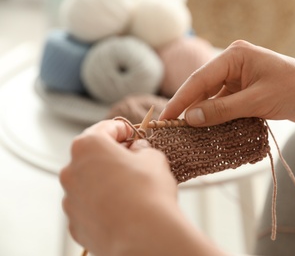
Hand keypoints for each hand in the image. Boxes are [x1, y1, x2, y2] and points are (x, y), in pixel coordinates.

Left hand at [60, 120, 224, 255]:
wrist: (144, 236)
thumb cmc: (148, 192)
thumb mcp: (153, 158)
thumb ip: (141, 149)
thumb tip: (137, 150)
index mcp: (88, 146)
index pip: (105, 128)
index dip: (124, 130)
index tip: (134, 135)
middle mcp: (71, 170)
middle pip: (92, 156)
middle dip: (112, 156)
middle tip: (134, 161)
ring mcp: (70, 199)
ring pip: (88, 183)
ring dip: (105, 181)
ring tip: (130, 190)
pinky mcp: (74, 223)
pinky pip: (88, 207)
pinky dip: (101, 205)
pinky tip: (122, 209)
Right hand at [160, 40, 294, 125]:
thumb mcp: (256, 102)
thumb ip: (221, 110)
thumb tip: (190, 118)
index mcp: (235, 55)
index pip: (200, 79)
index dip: (180, 100)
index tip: (165, 118)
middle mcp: (234, 63)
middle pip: (203, 87)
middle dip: (188, 107)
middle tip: (171, 127)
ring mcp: (239, 76)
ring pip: (211, 96)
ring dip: (202, 113)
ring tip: (185, 131)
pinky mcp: (244, 89)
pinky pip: (223, 102)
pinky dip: (215, 115)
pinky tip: (206, 128)